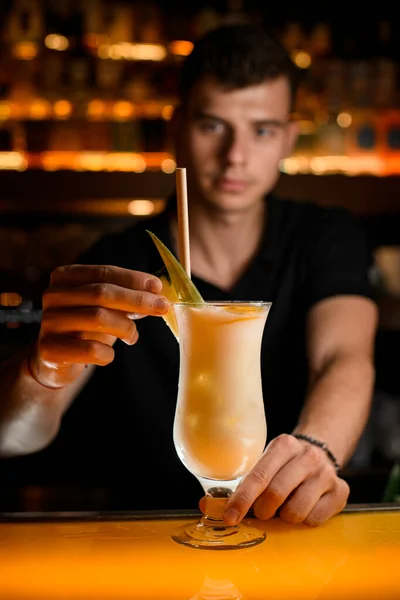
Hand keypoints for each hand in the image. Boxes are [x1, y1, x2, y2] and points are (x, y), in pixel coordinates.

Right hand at [29, 264, 168, 387]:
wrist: (56, 360)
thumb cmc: (86, 327)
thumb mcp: (106, 307)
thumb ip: (127, 298)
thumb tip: (158, 293)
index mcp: (65, 277)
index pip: (104, 273)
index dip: (133, 279)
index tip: (158, 287)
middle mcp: (52, 296)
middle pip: (101, 293)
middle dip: (137, 300)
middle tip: (162, 308)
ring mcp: (49, 323)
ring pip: (97, 318)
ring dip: (125, 328)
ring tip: (133, 336)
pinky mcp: (50, 350)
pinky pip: (90, 349)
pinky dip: (108, 353)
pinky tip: (108, 354)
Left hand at [222, 434, 348, 526]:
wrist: (320, 452)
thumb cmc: (284, 464)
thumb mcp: (265, 463)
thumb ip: (242, 484)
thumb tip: (207, 507)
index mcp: (284, 445)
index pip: (259, 476)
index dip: (242, 500)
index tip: (229, 517)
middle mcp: (307, 456)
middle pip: (276, 495)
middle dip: (263, 511)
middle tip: (262, 512)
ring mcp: (326, 473)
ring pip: (296, 511)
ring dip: (285, 517)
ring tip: (286, 506)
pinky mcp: (341, 491)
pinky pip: (315, 519)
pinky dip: (305, 520)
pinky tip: (305, 506)